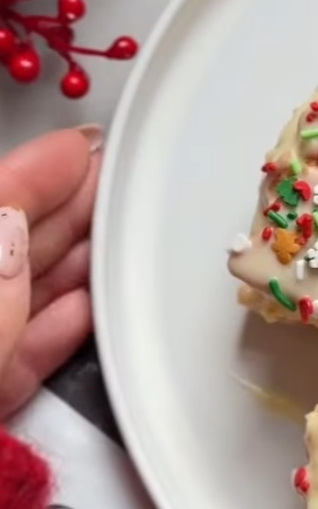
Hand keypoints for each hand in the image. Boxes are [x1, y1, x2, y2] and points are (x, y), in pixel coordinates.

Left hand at [0, 127, 101, 418]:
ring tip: (116, 239)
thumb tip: (10, 219)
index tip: (79, 148)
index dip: (29, 175)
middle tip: (111, 185)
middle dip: (56, 216)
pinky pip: (17, 360)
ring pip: (12, 304)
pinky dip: (57, 332)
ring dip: (67, 270)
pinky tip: (90, 308)